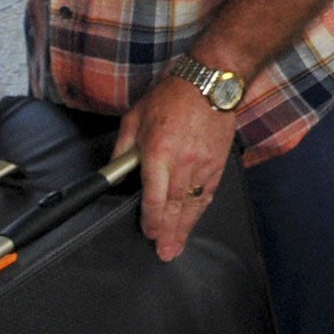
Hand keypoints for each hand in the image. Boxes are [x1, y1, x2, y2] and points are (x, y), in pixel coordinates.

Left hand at [116, 76, 238, 262]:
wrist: (212, 80)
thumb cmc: (171, 95)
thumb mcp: (134, 117)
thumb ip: (123, 148)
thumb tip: (115, 172)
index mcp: (158, 152)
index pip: (155, 198)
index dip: (152, 221)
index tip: (149, 234)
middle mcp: (182, 162)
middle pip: (176, 206)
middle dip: (169, 232)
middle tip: (166, 253)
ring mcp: (204, 162)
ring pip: (194, 202)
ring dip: (186, 226)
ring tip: (179, 245)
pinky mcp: (218, 159)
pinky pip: (209, 189)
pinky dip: (201, 206)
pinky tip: (195, 218)